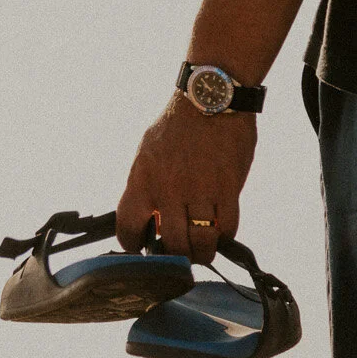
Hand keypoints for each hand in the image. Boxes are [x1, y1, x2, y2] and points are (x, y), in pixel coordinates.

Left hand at [116, 96, 256, 262]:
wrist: (210, 101)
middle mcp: (168, 190)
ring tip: (204, 250)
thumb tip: (149, 214)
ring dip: (203, 253)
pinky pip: (228, 228)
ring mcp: (200, 191)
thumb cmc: (178, 127)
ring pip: (202, 242)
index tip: (141, 248)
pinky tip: (221, 230)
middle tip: (181, 253)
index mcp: (142, 179)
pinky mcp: (228, 189)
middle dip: (177, 256)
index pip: (128, 226)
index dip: (133, 245)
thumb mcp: (148, 153)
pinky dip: (225, 235)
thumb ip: (147, 185)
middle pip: (172, 244)